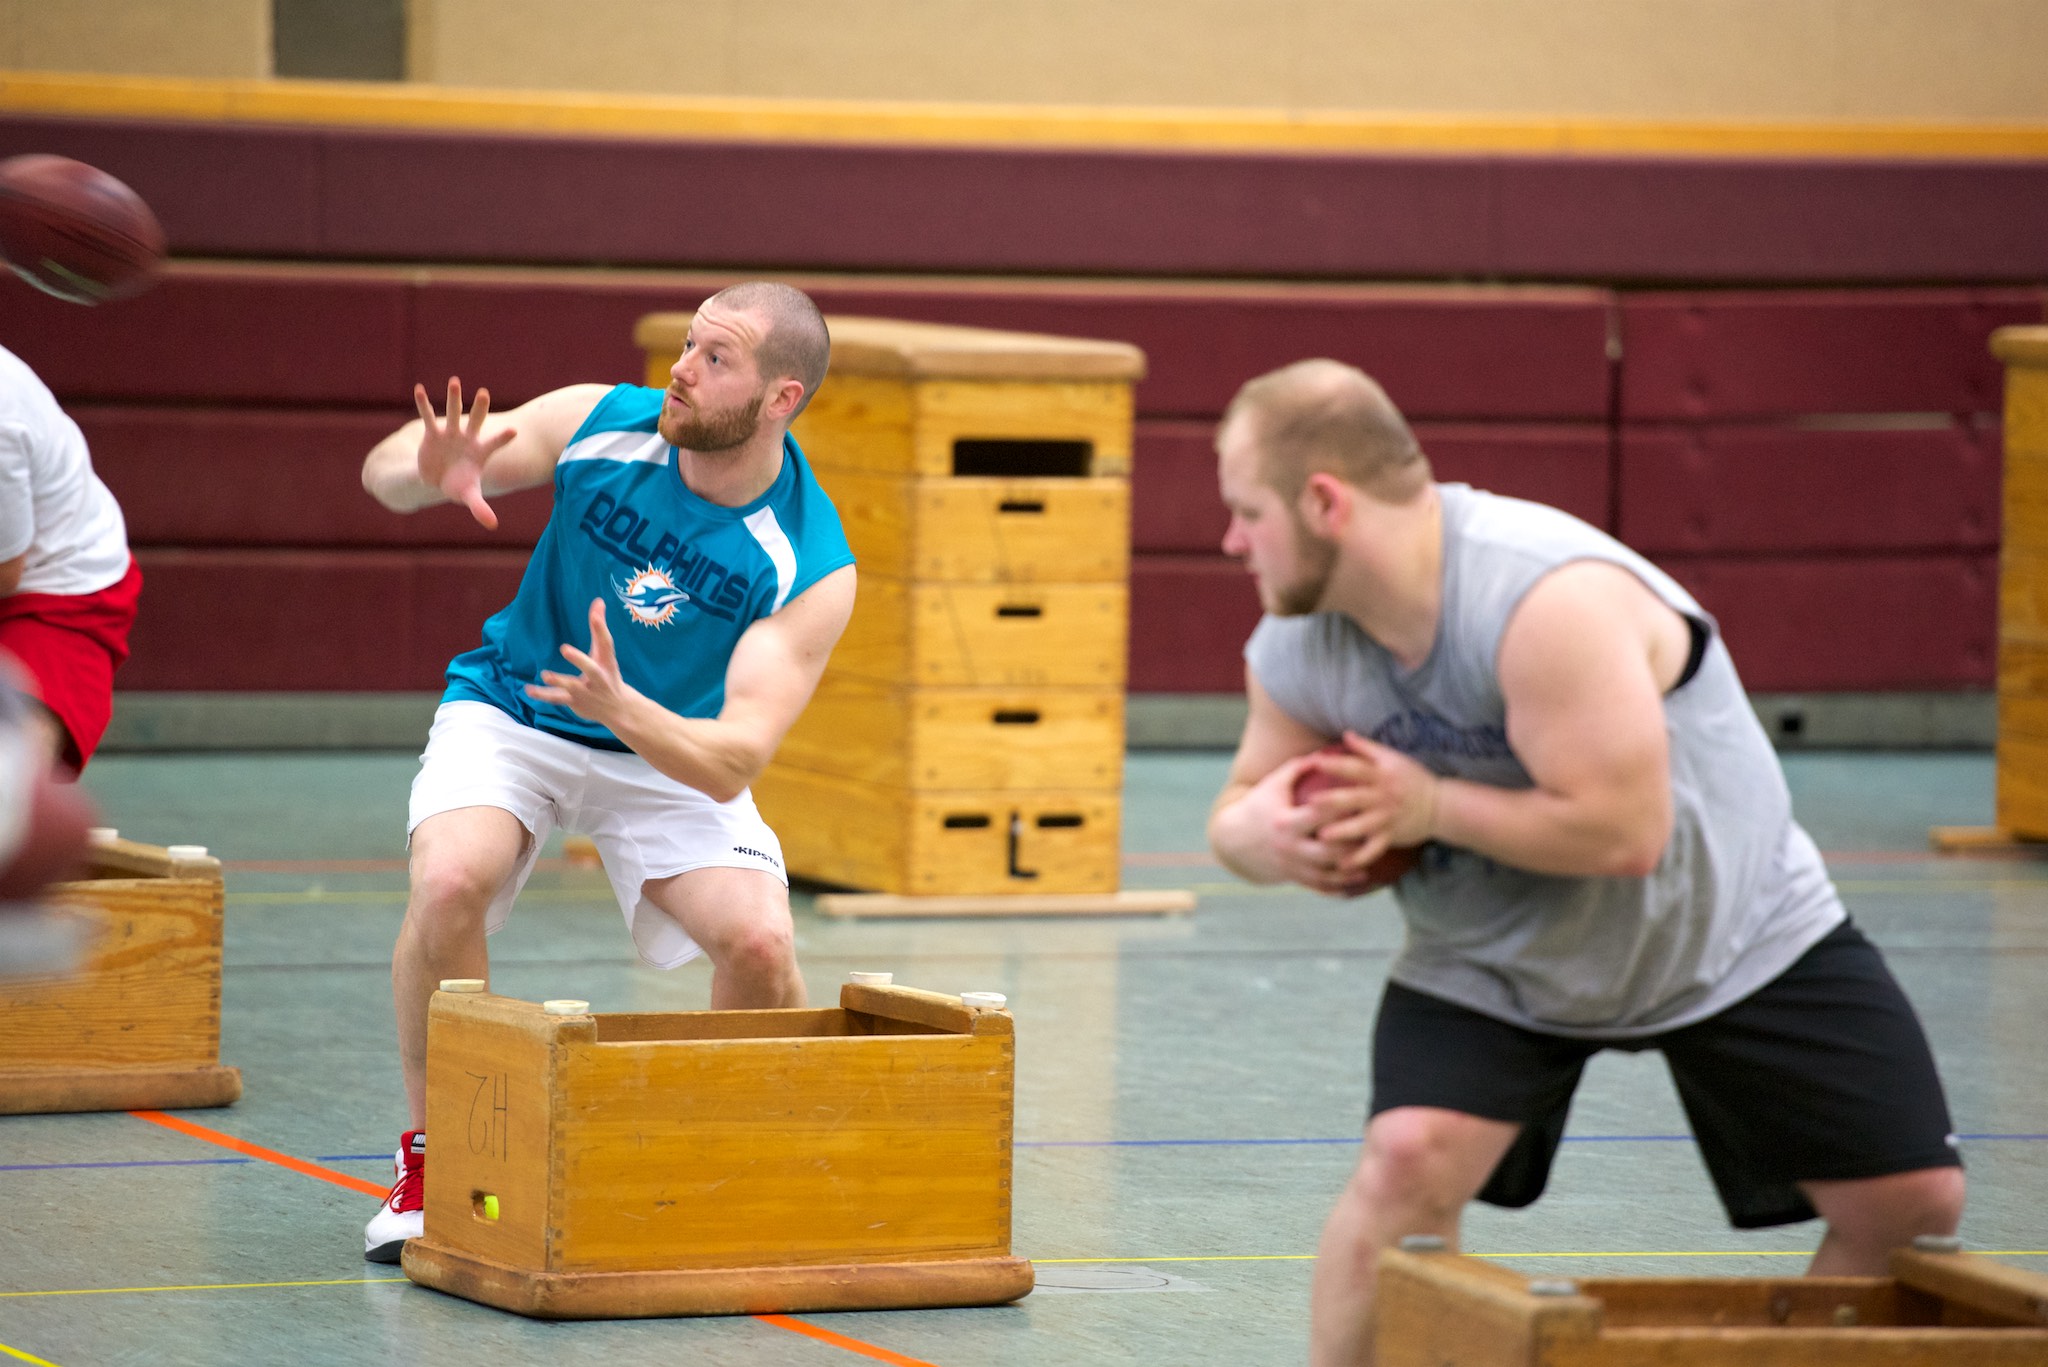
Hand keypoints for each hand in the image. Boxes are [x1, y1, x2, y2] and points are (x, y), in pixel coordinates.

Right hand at [414, 378, 515, 528]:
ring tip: (455, 381)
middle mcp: (467, 439)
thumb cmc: (458, 486)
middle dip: (479, 408)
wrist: (437, 481)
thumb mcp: (469, 496)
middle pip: (475, 421)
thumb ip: (480, 508)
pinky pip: (428, 416)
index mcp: (480, 452)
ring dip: (453, 397)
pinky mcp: (433, 434)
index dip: (502, 439)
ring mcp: (450, 434)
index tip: (513, 432)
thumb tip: (493, 526)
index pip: (494, 443)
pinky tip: (419, 388)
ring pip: (453, 413)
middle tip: (484, 393)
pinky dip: (423, 403)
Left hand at [525, 599, 641, 724]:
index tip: (596, 610)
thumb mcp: (605, 652)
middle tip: (565, 649)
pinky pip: (556, 699)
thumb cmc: (609, 674)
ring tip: (545, 674)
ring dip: (559, 681)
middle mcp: (599, 678)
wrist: (618, 709)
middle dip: (579, 660)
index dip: (600, 627)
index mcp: (607, 662)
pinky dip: (542, 695)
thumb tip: (598, 601)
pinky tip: (528, 689)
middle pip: (590, 668)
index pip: (606, 643)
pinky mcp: (574, 701)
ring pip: (571, 686)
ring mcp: (586, 692)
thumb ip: (599, 627)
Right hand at [1240, 753, 1382, 896]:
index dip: (1341, 810)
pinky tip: (1355, 881)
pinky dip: (1338, 888)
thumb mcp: (1274, 783)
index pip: (1318, 816)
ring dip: (1349, 871)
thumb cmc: (1258, 804)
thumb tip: (1325, 753)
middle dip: (1351, 847)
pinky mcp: (1292, 877)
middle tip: (1372, 838)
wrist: (1234, 839)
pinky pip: (1318, 888)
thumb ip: (1298, 768)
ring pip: (1326, 874)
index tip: (1362, 803)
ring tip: (1368, 863)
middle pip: (1327, 851)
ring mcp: (1291, 866)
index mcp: (1285, 822)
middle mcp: (1288, 847)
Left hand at [1302, 731, 1439, 874]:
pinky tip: (1342, 865)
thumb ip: (1367, 748)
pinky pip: (1374, 849)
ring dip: (1342, 832)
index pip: (1356, 767)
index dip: (1336, 764)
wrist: (1440, 805)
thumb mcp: (1393, 758)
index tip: (1315, 761)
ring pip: (1362, 826)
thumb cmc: (1412, 778)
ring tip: (1322, 836)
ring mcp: (1387, 818)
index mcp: (1381, 775)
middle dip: (1333, 800)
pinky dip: (1360, 858)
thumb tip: (1345, 734)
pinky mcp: (1391, 836)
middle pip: (1355, 797)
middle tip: (1310, 803)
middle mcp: (1383, 796)